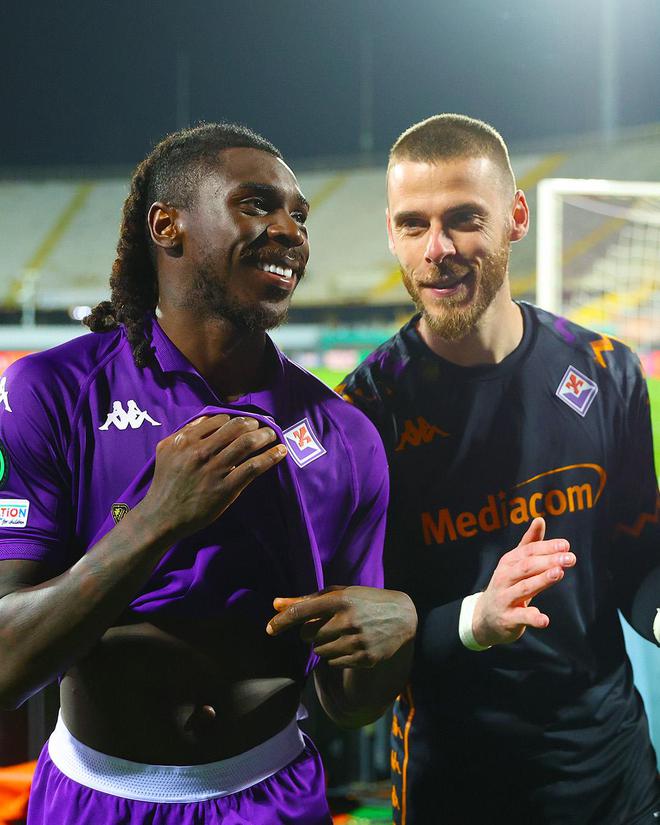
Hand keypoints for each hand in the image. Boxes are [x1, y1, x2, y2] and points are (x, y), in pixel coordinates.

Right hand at [140, 414, 286, 540]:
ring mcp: (213, 470)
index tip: (245, 422)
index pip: (219, 420)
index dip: (236, 419)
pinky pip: (253, 467)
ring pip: (246, 443)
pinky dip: (270, 457)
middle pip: (236, 427)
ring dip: (265, 436)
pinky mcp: (225, 488)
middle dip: (254, 423)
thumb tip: (208, 419)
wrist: (162, 516)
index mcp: (185, 440)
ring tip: (273, 435)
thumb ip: (185, 433)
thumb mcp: (166, 451)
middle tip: (263, 426)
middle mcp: (199, 451)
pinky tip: (280, 452)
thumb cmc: (165, 484)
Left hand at [266, 585, 416, 667]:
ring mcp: (357, 641)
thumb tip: (274, 604)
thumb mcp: (338, 594)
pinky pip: (333, 663)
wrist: (402, 617)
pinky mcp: (364, 658)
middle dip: (312, 632)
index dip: (282, 621)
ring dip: (324, 645)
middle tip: (328, 625)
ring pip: (319, 651)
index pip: (302, 611)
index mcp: (340, 600)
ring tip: (342, 634)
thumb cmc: (363, 601)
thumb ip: (306, 600)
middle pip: (308, 635)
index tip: (268, 629)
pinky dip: (336, 656)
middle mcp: (347, 620)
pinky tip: (351, 644)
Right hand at [472, 518, 574, 646]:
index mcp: (508, 562)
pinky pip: (520, 617)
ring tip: (559, 573)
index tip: (566, 545)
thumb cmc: (507, 586)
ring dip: (541, 580)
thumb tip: (540, 519)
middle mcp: (504, 578)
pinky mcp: (507, 618)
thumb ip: (529, 543)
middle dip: (548, 561)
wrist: (486, 617)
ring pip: (524, 588)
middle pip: (526, 566)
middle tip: (569, 558)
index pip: (528, 551)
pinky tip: (545, 619)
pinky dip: (532, 618)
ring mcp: (505, 598)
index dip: (547, 547)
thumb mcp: (515, 564)